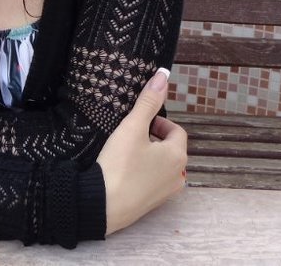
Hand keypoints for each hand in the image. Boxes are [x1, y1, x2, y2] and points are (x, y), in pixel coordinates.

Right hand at [96, 68, 187, 235]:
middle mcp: (178, 175)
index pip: (176, 131)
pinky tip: (125, 171)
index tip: (140, 123)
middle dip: (154, 139)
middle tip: (131, 136)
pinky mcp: (152, 204)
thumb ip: (148, 101)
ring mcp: (166, 193)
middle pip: (170, 148)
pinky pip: (153, 181)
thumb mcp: (132, 128)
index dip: (158, 122)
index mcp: (178, 155)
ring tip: (127, 153)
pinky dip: (143, 173)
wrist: (102, 205)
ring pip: (162, 165)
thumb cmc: (119, 164)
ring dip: (150, 156)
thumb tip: (163, 75)